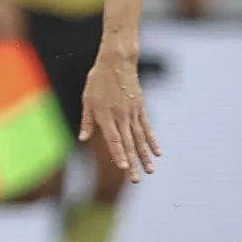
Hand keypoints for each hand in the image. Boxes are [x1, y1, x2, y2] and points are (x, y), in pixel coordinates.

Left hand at [79, 49, 159, 182]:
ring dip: (145, 156)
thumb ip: (87, 121)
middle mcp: (120, 117)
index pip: (113, 139)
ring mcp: (132, 113)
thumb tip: (82, 138)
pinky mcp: (140, 109)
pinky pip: (147, 128)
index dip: (119, 154)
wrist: (117, 62)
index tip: (124, 167)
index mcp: (105, 116)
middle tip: (136, 179)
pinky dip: (152, 141)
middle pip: (127, 143)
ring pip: (139, 138)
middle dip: (132, 162)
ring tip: (151, 171)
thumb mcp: (87, 99)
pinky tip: (158, 153)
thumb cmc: (98, 81)